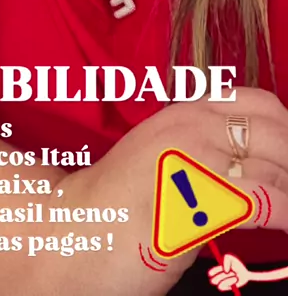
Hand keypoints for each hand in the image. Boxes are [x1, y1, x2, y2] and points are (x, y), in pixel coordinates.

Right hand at [62, 87, 287, 295]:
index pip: (259, 104)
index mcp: (184, 113)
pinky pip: (264, 201)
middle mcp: (192, 125)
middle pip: (276, 130)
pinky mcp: (198, 199)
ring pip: (276, 163)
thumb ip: (203, 156)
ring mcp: (195, 158)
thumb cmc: (114, 208)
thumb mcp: (164, 164)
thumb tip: (248, 169)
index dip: (285, 130)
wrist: (71, 233)